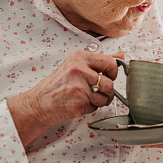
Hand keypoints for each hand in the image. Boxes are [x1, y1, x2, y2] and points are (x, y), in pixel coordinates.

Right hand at [8, 50, 123, 144]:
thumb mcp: (76, 65)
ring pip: (105, 97)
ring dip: (99, 100)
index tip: (106, 76)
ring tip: (85, 97)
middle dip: (107, 89)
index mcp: (78, 57)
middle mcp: (78, 69)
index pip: (110, 62)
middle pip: (110, 82)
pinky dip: (90, 107)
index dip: (112, 72)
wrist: (39, 103)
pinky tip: (79, 103)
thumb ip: (100, 60)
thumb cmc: (58, 84)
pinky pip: (96, 107)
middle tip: (97, 89)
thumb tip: (122, 55)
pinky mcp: (79, 102)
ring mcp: (78, 87)